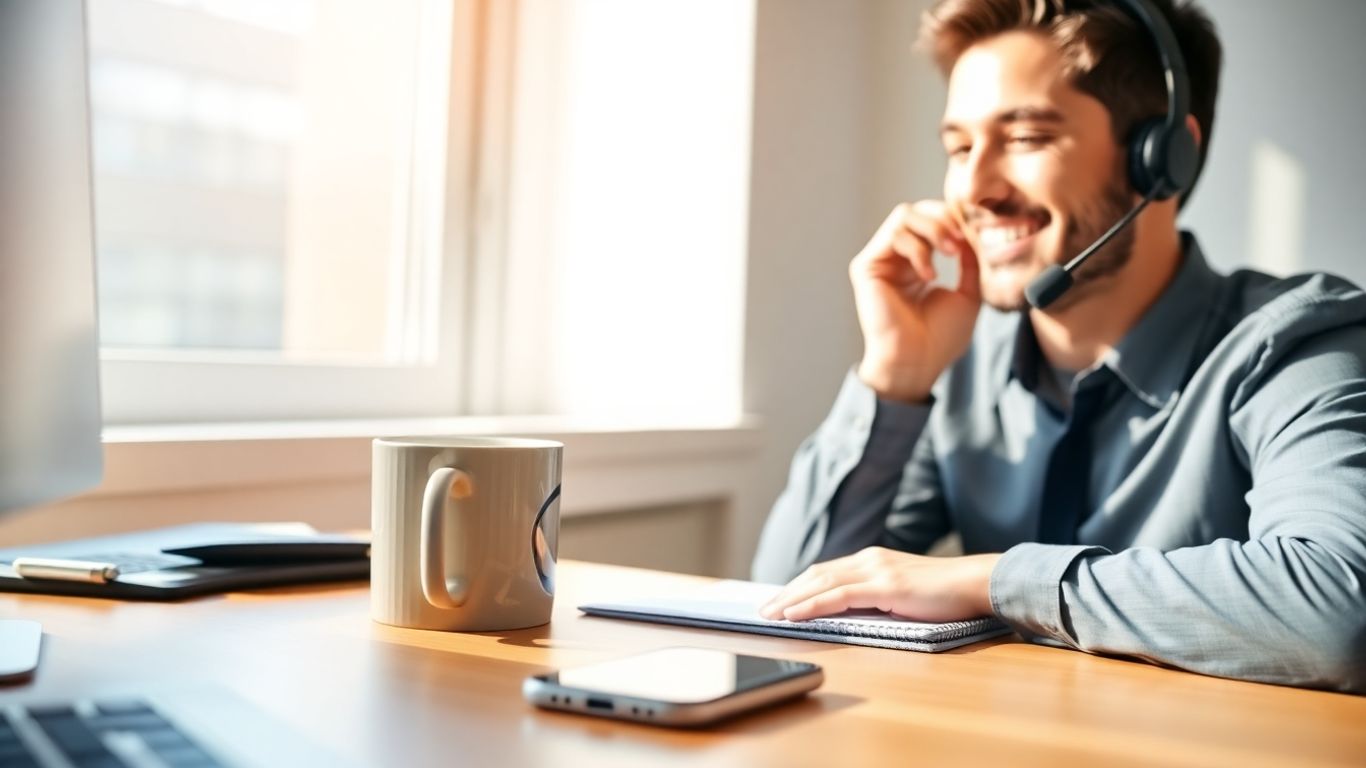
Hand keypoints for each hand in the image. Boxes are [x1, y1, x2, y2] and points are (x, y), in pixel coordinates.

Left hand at [758, 547, 1000, 623]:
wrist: (976, 585)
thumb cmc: (944, 596)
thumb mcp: (901, 596)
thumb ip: (875, 599)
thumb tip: (845, 616)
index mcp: (872, 560)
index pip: (824, 572)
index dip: (797, 586)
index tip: (777, 601)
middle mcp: (869, 559)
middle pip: (815, 575)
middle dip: (785, 593)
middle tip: (762, 610)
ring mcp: (876, 570)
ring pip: (821, 584)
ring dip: (790, 600)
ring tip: (769, 614)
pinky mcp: (885, 585)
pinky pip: (839, 596)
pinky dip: (812, 605)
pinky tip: (794, 614)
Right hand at [851, 201, 980, 401]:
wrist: (918, 361)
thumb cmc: (941, 338)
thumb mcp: (968, 294)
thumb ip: (970, 262)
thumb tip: (971, 234)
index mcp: (916, 264)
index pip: (931, 221)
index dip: (953, 220)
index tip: (974, 236)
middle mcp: (895, 259)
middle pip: (918, 211)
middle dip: (945, 219)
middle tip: (961, 242)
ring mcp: (879, 261)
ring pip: (905, 215)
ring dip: (934, 229)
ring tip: (950, 253)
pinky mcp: (867, 266)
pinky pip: (894, 234)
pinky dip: (917, 248)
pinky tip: (928, 275)